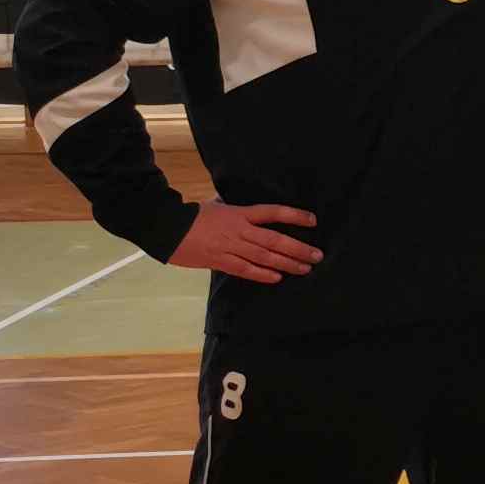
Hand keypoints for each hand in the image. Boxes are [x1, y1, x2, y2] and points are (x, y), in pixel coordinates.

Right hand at [170, 200, 319, 282]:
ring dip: (287, 264)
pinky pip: (245, 270)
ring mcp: (230, 247)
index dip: (294, 215)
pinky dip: (262, 274)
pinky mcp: (219, 261)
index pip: (273, 212)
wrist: (166, 227)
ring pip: (264, 257)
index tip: (313, 220)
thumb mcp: (217, 205)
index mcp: (240, 213)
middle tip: (317, 255)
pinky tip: (277, 278)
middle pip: (275, 240)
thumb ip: (235, 209)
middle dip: (298, 249)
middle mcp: (239, 230)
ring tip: (305, 269)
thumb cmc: (191, 215)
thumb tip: (248, 210)